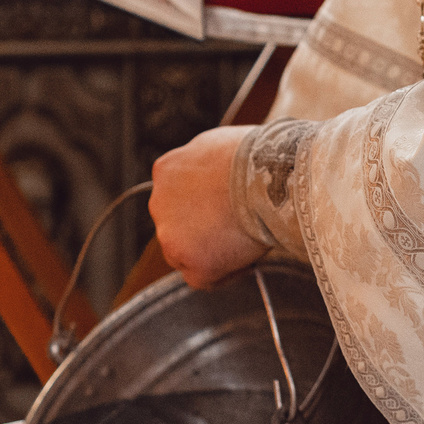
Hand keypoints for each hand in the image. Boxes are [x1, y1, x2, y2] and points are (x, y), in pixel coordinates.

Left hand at [150, 126, 265, 289]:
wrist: (264, 178)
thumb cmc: (252, 156)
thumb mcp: (215, 145)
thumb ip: (202, 165)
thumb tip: (213, 173)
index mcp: (165, 171)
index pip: (177, 196)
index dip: (203, 204)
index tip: (225, 206)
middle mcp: (159, 204)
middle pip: (178, 226)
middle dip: (201, 228)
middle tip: (235, 225)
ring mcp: (172, 238)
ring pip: (186, 254)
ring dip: (209, 252)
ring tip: (244, 241)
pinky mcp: (193, 266)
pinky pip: (205, 278)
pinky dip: (223, 273)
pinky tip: (245, 259)